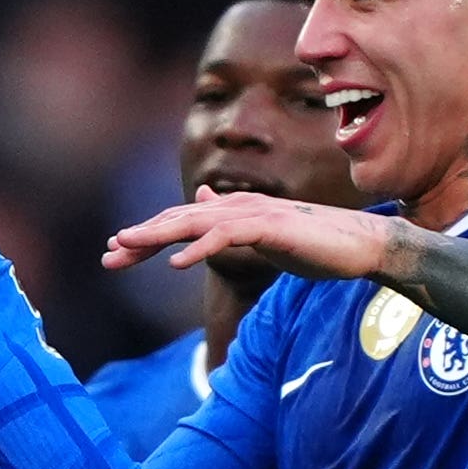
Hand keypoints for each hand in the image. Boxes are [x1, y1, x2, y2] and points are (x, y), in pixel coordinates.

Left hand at [106, 188, 398, 279]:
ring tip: (126, 249)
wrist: (360, 246)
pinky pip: (227, 237)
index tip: (116, 253)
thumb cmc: (315, 243)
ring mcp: (255, 215)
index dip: (147, 236)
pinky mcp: (271, 229)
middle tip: (107, 257)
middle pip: (178, 221)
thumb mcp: (262, 234)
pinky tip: (176, 264)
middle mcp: (239, 207)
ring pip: (194, 224)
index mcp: (234, 212)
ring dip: (157, 236)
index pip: (180, 222)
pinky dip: (199, 248)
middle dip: (140, 238)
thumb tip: (202, 204)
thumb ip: (230, 223)